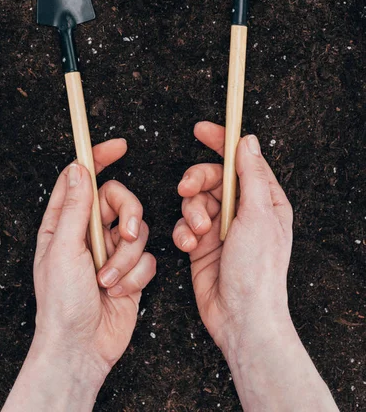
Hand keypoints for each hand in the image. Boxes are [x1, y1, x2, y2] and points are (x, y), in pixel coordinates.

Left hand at [3, 139, 155, 411]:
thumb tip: (79, 168)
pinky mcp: (132, 270)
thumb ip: (76, 207)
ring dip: (126, 259)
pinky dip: (136, 276)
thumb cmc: (62, 303)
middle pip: (120, 200)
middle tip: (124, 235)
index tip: (119, 146)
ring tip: (108, 281)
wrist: (82, 347)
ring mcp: (112, 251)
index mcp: (65, 223)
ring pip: (139, 231)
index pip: (82, 178)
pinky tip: (119, 292)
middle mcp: (90, 232)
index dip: (99, 158)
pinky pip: (148, 258)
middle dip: (128, 217)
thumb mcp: (64, 249)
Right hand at [173, 122, 292, 351]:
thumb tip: (247, 141)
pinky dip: (183, 232)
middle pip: (212, 177)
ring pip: (194, 200)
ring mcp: (221, 227)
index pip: (240, 160)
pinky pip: (184, 224)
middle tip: (186, 190)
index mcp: (263, 199)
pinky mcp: (201, 244)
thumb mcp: (257, 214)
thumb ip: (250, 174)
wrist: (240, 316)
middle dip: (196, 182)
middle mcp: (242, 211)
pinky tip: (188, 245)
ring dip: (190, 213)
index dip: (220, 142)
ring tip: (198, 232)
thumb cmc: (257, 270)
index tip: (200, 130)